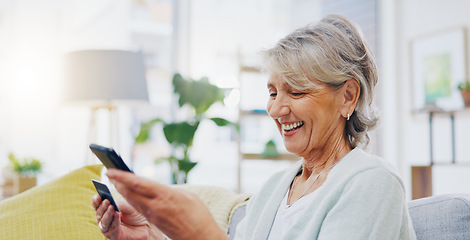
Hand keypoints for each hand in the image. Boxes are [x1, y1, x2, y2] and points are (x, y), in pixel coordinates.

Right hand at [92, 194, 164, 239]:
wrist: (145, 227)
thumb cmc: (136, 216)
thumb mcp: (129, 207)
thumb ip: (120, 205)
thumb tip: (113, 203)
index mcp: (107, 211)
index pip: (98, 206)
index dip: (96, 201)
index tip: (97, 196)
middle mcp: (106, 220)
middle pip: (99, 214)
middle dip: (102, 207)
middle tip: (106, 201)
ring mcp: (109, 228)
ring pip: (103, 222)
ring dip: (107, 214)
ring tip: (111, 207)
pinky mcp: (114, 236)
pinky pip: (112, 228)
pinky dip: (114, 221)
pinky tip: (116, 215)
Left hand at [106, 169, 226, 239]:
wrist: (201, 237)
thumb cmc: (199, 215)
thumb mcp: (187, 195)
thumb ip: (170, 190)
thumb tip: (158, 188)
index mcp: (166, 195)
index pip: (138, 183)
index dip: (122, 176)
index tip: (111, 170)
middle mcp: (156, 205)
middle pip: (131, 192)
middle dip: (117, 183)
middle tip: (108, 173)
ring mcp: (154, 215)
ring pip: (133, 201)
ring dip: (122, 191)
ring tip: (115, 182)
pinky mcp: (155, 222)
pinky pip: (139, 208)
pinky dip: (132, 200)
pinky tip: (128, 195)